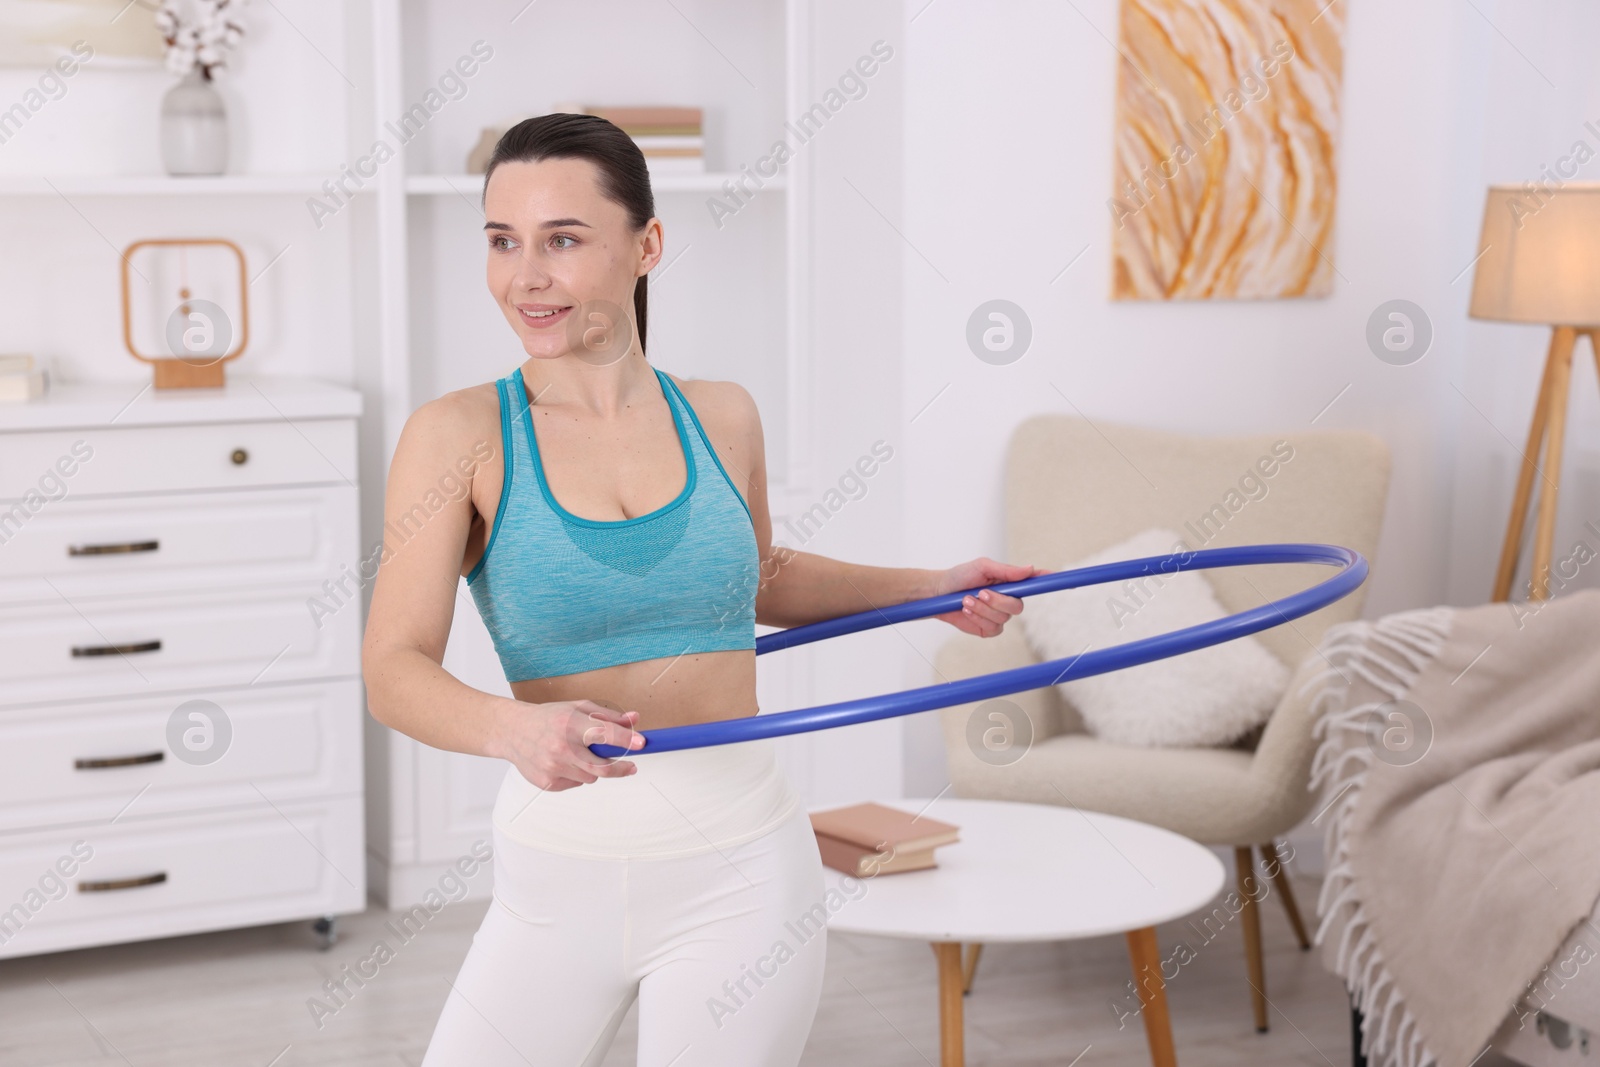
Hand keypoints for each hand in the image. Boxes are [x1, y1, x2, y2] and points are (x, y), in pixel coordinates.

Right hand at [492, 699, 645, 790]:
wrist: (512, 731)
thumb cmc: (548, 717)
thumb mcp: (577, 708)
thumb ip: (608, 716)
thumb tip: (634, 720)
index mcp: (569, 723)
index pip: (604, 733)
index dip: (625, 739)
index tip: (642, 743)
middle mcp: (561, 746)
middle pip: (602, 767)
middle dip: (621, 768)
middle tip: (631, 767)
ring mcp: (553, 767)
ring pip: (590, 777)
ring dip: (592, 768)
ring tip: (578, 754)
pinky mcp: (547, 783)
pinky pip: (575, 784)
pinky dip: (576, 775)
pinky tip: (563, 762)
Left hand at [926, 557, 1046, 636]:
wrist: (939, 594)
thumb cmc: (960, 577)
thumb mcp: (982, 567)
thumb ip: (1006, 571)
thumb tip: (1030, 569)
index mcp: (1009, 583)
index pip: (1033, 582)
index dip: (1046, 580)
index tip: (1055, 577)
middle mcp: (1007, 599)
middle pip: (1018, 606)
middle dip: (998, 601)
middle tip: (980, 593)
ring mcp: (999, 615)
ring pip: (1003, 618)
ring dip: (983, 609)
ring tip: (967, 600)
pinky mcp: (988, 629)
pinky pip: (993, 628)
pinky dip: (978, 619)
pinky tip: (967, 611)